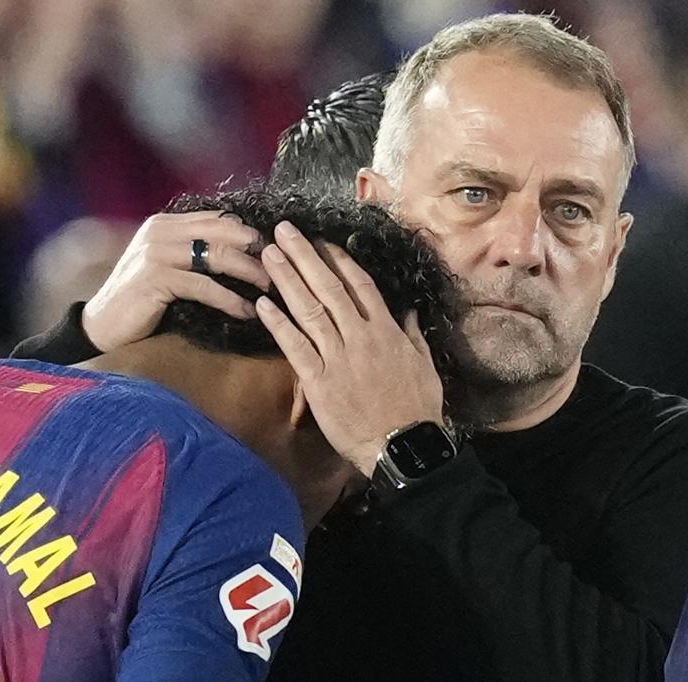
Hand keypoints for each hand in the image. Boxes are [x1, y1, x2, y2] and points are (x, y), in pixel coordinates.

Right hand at [82, 212, 268, 350]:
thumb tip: (236, 252)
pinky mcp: (156, 279)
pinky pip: (204, 286)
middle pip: (222, 232)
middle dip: (255, 249)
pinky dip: (230, 300)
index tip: (273, 250)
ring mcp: (157, 253)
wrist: (101, 325)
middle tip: (280, 268)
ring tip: (270, 288)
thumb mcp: (166, 267)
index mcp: (165, 224)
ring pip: (217, 255)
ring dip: (249, 272)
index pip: (217, 219)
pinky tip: (247, 312)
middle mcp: (161, 232)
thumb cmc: (139, 300)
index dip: (248, 232)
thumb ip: (191, 252)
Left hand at [256, 221, 444, 476]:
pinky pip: (295, 347)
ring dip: (286, 279)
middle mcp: (360, 336)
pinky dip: (278, 324)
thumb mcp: (425, 365)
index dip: (338, 260)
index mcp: (386, 330)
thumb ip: (414, 335)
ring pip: (308, 309)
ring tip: (268, 254)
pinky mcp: (319, 381)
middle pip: (328, 288)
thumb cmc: (417, 407)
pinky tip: (262, 304)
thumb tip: (409, 311)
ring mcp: (338, 357)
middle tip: (282, 231)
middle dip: (304, 256)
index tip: (321, 240)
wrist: (402, 444)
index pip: (359, 285)